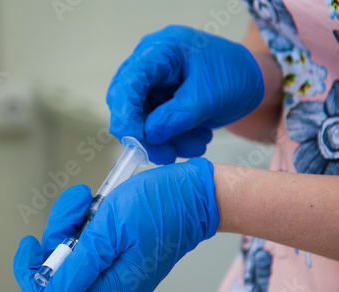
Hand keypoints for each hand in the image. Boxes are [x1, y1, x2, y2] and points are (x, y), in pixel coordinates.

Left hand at [13, 157, 218, 291]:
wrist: (194, 194)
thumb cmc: (161, 205)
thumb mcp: (111, 228)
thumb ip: (78, 264)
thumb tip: (48, 289)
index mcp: (116, 288)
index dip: (32, 274)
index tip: (29, 243)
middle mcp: (115, 287)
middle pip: (60, 270)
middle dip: (58, 234)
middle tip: (77, 206)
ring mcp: (116, 271)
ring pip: (71, 253)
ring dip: (72, 223)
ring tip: (89, 200)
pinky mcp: (118, 256)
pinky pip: (86, 244)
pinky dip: (83, 222)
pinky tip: (95, 205)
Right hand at [107, 25, 263, 163]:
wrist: (254, 80)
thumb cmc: (236, 75)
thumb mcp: (208, 98)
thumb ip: (175, 117)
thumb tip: (148, 136)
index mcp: (161, 50)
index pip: (129, 81)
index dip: (125, 111)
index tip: (135, 139)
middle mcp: (151, 65)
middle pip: (127, 102)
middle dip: (144, 133)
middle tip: (163, 154)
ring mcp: (153, 84)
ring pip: (140, 120)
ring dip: (163, 141)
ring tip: (194, 145)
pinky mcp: (159, 101)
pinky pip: (154, 126)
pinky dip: (172, 139)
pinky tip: (195, 139)